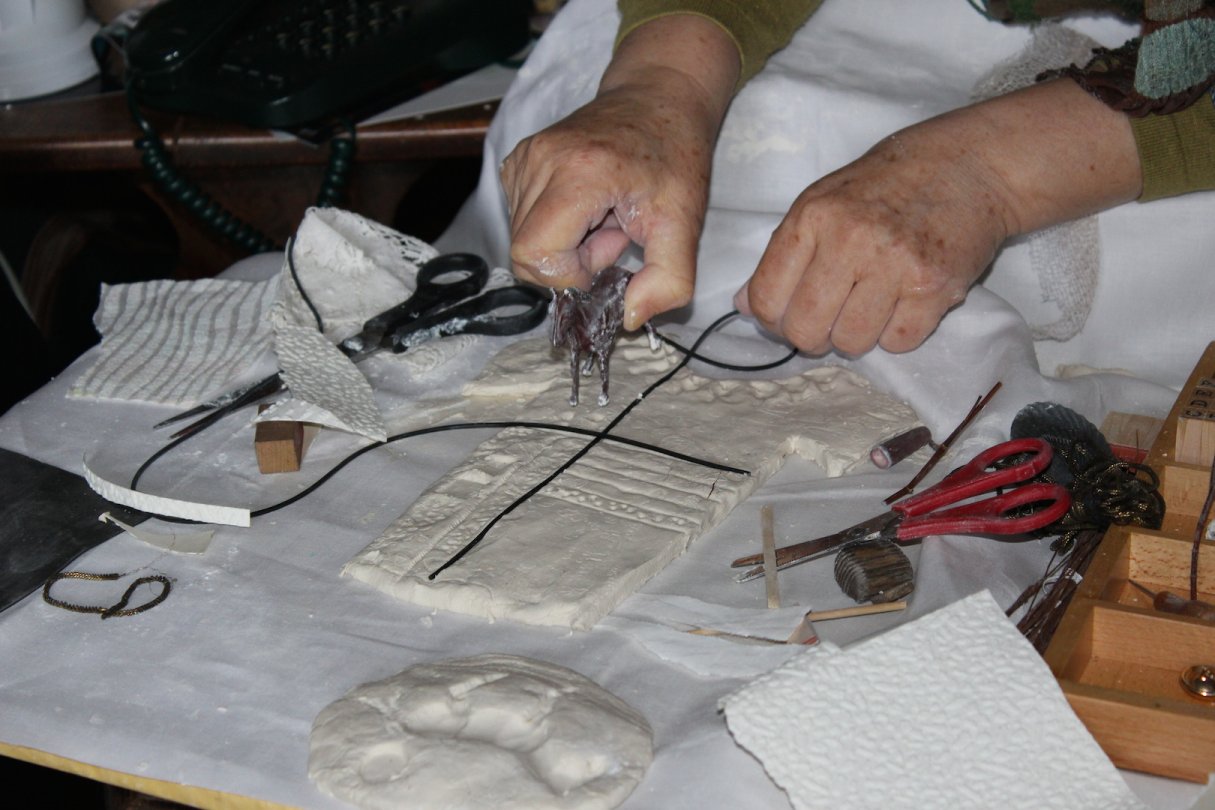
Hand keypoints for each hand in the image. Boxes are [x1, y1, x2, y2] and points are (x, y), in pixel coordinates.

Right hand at [500, 14, 738, 329]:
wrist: (658, 99)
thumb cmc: (674, 157)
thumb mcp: (685, 225)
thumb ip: (668, 281)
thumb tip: (627, 319)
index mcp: (579, 173)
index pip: (535, 254)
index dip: (570, 274)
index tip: (611, 254)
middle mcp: (541, 159)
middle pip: (525, 252)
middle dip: (571, 261)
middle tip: (613, 234)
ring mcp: (524, 157)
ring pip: (522, 240)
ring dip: (564, 245)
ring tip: (603, 217)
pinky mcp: (518, 161)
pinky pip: (521, 220)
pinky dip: (554, 227)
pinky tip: (587, 207)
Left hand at [737, 79, 1140, 354]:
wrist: (969, 166)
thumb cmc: (887, 186)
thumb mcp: (822, 202)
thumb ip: (783, 254)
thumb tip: (743, 306)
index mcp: (813, 217)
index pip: (766, 298)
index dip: (772, 319)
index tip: (788, 314)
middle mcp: (850, 240)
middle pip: (805, 330)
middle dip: (812, 336)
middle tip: (831, 317)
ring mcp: (895, 265)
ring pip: (851, 343)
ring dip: (857, 336)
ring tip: (871, 305)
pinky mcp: (935, 287)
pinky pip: (899, 343)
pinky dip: (898, 333)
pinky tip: (903, 302)